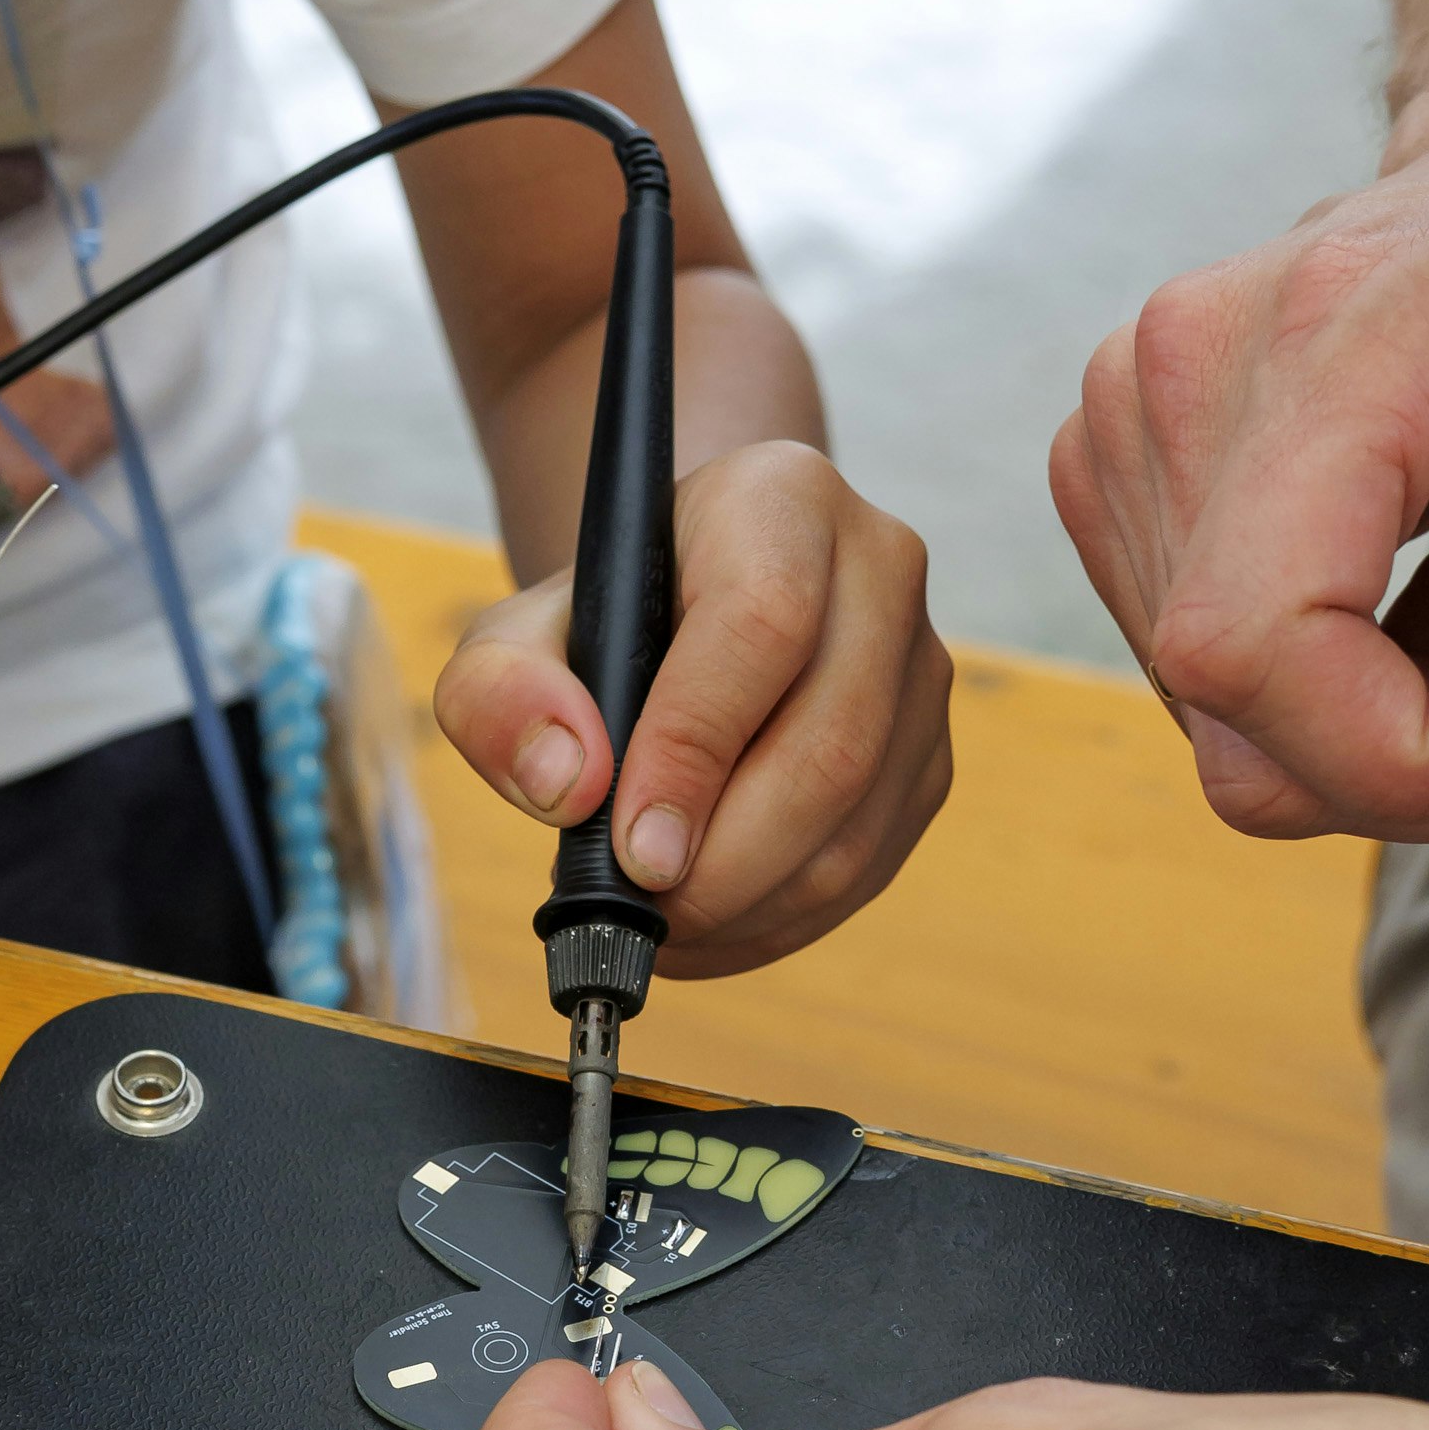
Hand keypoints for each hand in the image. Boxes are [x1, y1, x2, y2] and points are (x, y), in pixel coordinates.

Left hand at [430, 440, 950, 971]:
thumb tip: (568, 786)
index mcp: (781, 501)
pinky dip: (781, 923)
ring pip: (857, 827)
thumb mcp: (514, 636)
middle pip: (831, 746)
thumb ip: (500, 695)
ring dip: (751, 908)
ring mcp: (920, 668)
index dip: (697, 752)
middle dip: (726, 863)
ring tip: (659, 926)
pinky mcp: (928, 755)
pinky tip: (707, 928)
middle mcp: (879, 569)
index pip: (764, 625)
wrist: (688, 609)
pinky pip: (869, 867)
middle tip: (640, 912)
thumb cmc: (602, 622)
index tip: (631, 851)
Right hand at [1051, 41, 1428, 861]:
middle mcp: (1183, 361)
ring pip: (1225, 726)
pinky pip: (1207, 685)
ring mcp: (1128, 410)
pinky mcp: (1119, 461)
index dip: (1413, 758)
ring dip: (1392, 718)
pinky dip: (1338, 684)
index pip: (1259, 647)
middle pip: (1241, 720)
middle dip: (1425, 753)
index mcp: (1338, 323)